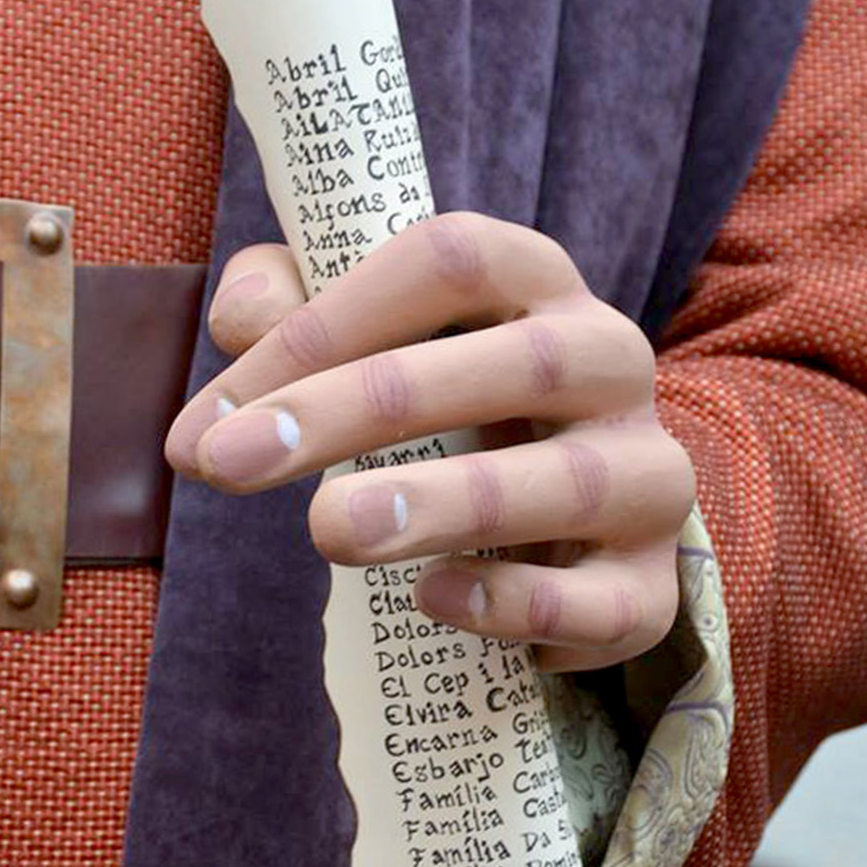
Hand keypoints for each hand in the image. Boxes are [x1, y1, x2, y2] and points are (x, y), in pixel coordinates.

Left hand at [166, 213, 694, 671]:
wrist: (575, 507)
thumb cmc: (447, 399)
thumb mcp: (373, 333)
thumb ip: (295, 305)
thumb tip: (240, 320)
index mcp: (538, 282)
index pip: (447, 264)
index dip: (329, 323)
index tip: (214, 414)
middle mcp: (611, 360)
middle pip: (510, 363)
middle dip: (356, 408)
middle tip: (229, 466)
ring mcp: (648, 473)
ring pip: (568, 480)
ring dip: (444, 502)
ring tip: (328, 531)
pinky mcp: (653, 582)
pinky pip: (606, 599)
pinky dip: (518, 603)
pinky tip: (433, 599)